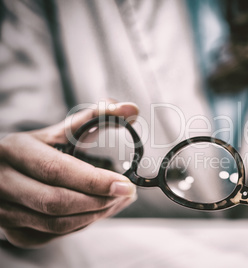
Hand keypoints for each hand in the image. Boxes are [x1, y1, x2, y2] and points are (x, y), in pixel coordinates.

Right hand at [0, 100, 138, 247]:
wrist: (6, 171)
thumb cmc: (40, 149)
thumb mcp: (62, 131)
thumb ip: (97, 117)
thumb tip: (131, 108)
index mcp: (16, 150)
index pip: (56, 169)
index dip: (93, 180)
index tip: (126, 184)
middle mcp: (3, 181)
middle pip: (55, 201)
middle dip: (98, 201)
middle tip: (127, 193)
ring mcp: (4, 210)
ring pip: (55, 223)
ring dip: (94, 215)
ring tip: (118, 201)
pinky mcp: (12, 231)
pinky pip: (53, 235)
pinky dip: (81, 225)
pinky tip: (98, 211)